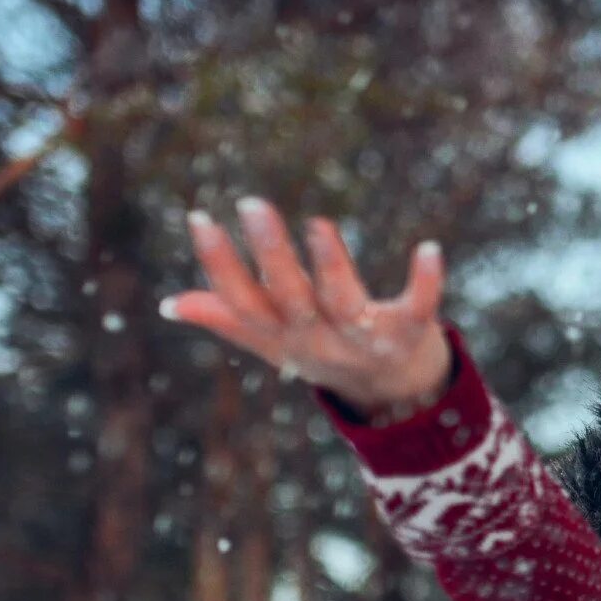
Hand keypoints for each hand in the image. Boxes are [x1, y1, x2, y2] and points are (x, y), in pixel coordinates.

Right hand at [161, 197, 451, 416]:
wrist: (396, 396)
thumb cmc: (326, 354)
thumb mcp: (275, 341)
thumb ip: (230, 317)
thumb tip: (170, 304)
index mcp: (284, 336)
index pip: (243, 302)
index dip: (219, 265)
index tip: (199, 218)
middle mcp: (320, 340)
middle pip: (291, 299)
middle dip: (271, 256)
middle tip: (251, 204)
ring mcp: (364, 339)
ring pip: (344, 301)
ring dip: (331, 264)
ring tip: (319, 224)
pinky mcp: (410, 333)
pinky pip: (418, 307)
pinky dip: (426, 281)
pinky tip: (429, 248)